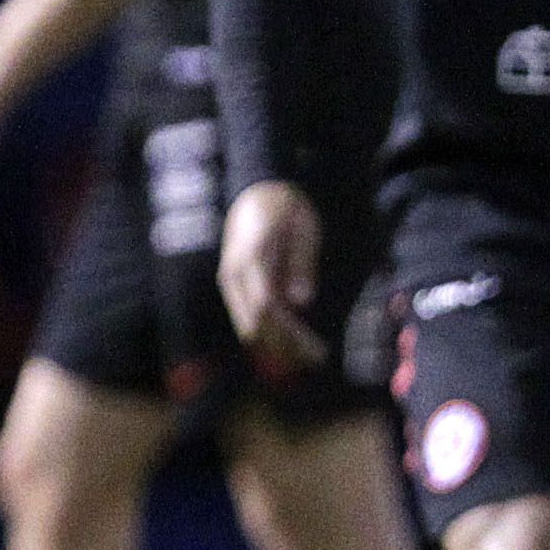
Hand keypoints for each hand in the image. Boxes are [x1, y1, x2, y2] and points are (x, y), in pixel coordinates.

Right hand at [218, 182, 328, 375]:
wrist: (257, 191)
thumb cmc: (287, 209)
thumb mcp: (303, 231)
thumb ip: (301, 264)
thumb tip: (301, 302)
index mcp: (252, 259)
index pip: (266, 307)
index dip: (290, 334)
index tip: (315, 349)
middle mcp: (234, 274)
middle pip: (257, 322)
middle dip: (286, 345)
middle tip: (318, 359)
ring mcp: (231, 280)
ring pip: (250, 323)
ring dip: (278, 343)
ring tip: (310, 355)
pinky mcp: (235, 285)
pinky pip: (249, 315)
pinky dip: (270, 331)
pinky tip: (293, 340)